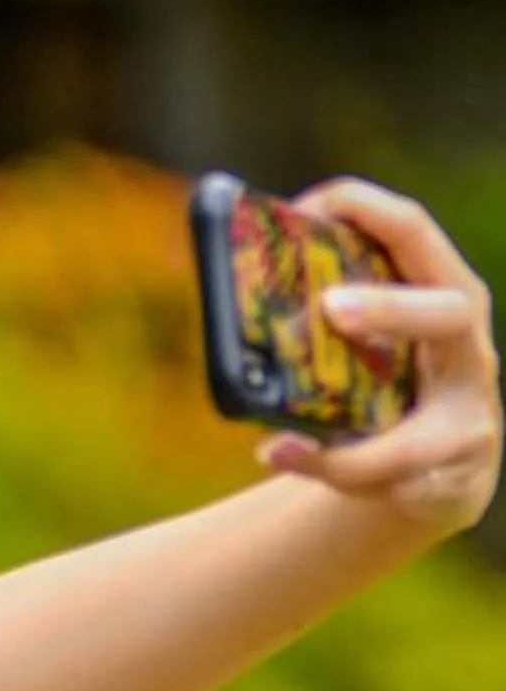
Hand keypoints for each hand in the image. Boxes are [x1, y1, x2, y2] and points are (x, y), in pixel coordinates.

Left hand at [262, 181, 500, 536]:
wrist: (421, 477)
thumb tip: (218, 282)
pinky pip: (390, 482)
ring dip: (348, 445)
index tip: (300, 208)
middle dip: (391, 307)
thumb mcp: (351, 345)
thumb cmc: (376, 392)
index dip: (363, 209)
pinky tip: (279, 458)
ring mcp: (472, 416)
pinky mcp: (455, 476)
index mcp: (439, 292)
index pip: (414, 231)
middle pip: (450, 312)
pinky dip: (329, 471)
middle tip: (330, 307)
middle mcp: (467, 348)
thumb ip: (310, 316)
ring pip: (418, 437)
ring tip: (277, 440)